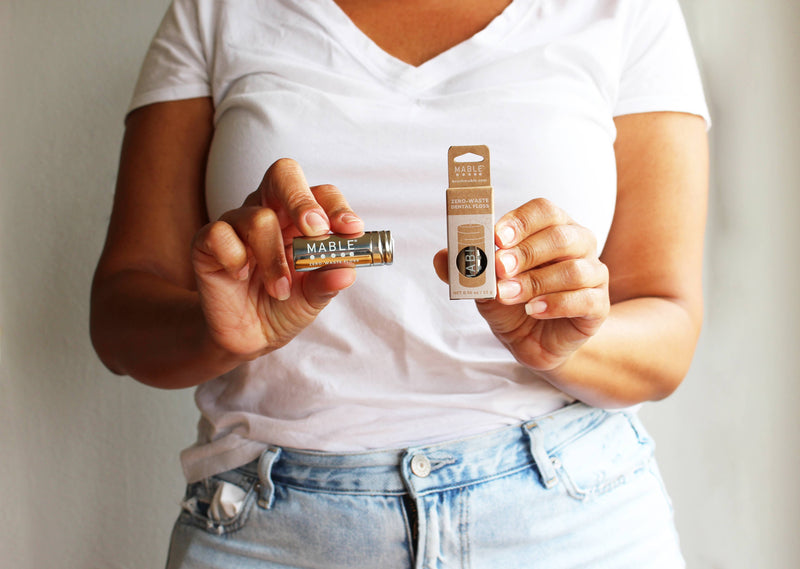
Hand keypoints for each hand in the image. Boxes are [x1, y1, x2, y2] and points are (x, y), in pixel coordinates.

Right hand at [191, 158, 362, 358]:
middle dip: (302, 199)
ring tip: (281, 289)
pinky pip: (220, 235)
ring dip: (274, 258)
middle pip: (283, 175)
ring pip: (258, 218)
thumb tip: (348, 272)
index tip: (352, 229)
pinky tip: (241, 276)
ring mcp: (237, 223)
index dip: (337, 206)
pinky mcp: (207, 241)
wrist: (250, 335)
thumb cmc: (285, 305)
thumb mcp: (313, 297)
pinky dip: (236, 259)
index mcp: (300, 217)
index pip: (321, 193)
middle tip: (315, 230)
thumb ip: (327, 281)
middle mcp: (269, 210)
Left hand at [435, 198, 608, 371]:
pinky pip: (585, 299)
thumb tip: (442, 256)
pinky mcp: (598, 306)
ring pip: (574, 269)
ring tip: (507, 295)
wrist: (531, 342)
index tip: (495, 236)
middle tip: (498, 267)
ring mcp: (593, 275)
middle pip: (560, 236)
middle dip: (525, 251)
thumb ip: (466, 269)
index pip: (543, 211)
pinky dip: (556, 304)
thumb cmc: (512, 303)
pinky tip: (534, 310)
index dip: (520, 221)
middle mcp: (577, 245)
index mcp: (551, 228)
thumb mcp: (483, 286)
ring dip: (535, 282)